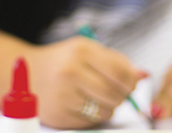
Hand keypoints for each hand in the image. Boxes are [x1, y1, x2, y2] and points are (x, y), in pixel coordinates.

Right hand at [27, 36, 145, 128]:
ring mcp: (63, 95)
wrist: (28, 73)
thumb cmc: (63, 61)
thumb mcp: (86, 50)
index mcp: (81, 51)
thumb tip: (143, 76)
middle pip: (115, 94)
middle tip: (116, 91)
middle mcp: (70, 72)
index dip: (131, 81)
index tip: (132, 83)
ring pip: (106, 111)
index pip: (120, 72)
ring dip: (109, 107)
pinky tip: (83, 103)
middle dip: (122, 96)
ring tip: (96, 96)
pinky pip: (92, 121)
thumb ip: (116, 61)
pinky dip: (94, 115)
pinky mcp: (59, 115)